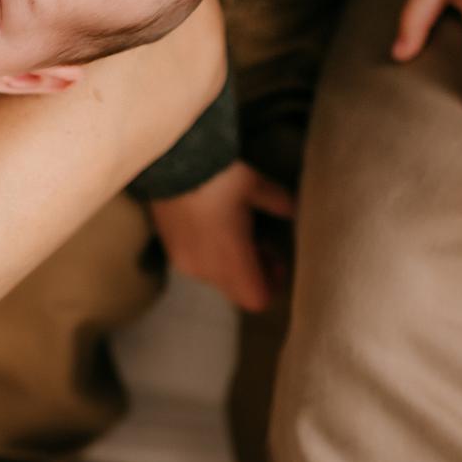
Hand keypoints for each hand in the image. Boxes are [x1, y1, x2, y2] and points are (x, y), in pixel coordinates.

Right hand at [147, 161, 294, 311]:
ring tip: (234, 232)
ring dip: (230, 264)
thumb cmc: (219, 177)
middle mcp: (207, 270)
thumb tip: (294, 211)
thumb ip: (279, 203)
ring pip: (216, 278)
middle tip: (259, 244)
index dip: (272, 284)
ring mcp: (184, 261)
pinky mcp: (168, 249)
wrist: (168, 162)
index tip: (276, 259)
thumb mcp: (256, 185)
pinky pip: (197, 264)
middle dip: (252, 273)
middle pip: (237, 291)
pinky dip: (209, 255)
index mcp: (232, 261)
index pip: (257, 300)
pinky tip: (211, 227)